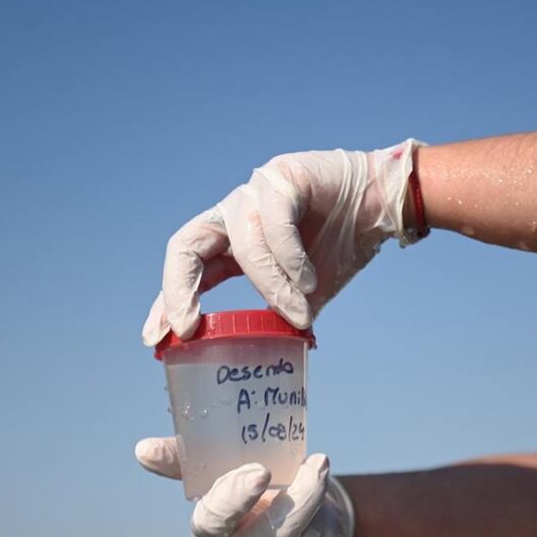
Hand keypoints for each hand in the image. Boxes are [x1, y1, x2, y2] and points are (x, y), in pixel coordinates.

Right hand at [135, 438, 354, 536]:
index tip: (261, 470)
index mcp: (208, 530)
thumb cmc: (251, 489)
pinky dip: (331, 531)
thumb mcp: (220, 469)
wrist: (289, 521)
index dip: (235, 498)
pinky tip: (326, 515)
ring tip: (318, 480)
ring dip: (319, 508)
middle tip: (318, 464)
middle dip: (299, 501)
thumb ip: (184, 458)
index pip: (214, 520)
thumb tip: (142, 449)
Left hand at [142, 139, 423, 342]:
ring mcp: (256, 193)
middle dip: (180, 289)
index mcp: (232, 243)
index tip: (155, 340)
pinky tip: (309, 280)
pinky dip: (290, 260)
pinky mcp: (282, 177)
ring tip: (299, 312)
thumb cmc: (340, 246)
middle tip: (188, 327)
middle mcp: (235, 215)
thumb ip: (279, 318)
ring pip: (243, 244)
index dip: (168, 303)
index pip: (189, 271)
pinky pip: (275, 223)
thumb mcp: (305, 295)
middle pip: (186, 246)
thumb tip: (266, 359)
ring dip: (270, 286)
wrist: (381, 208)